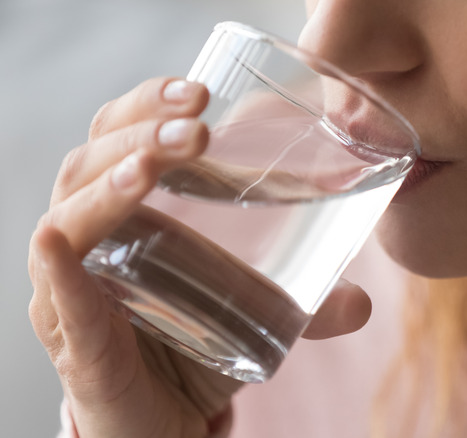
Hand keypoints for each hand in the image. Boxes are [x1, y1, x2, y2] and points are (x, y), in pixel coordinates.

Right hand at [28, 78, 371, 437]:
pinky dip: (59, 271)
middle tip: (196, 124)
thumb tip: (362, 303)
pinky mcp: (76, 341)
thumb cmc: (194, 345)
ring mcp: (74, 288)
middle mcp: (92, 239)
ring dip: (109, 184)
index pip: (122, 135)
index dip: (151, 104)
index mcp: (129, 211)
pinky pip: (59, 299)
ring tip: (152, 166)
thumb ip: (306, 305)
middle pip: (93, 161)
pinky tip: (60, 244)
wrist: (164, 422)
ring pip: (70, 217)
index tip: (202, 92)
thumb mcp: (252, 311)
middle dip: (142, 133)